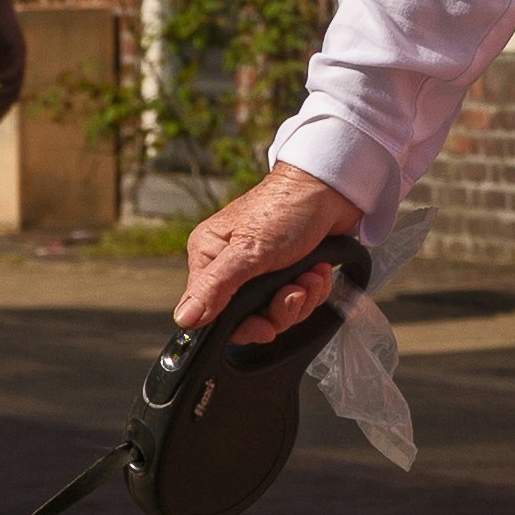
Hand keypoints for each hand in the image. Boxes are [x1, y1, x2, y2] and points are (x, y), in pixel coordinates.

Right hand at [0, 0, 25, 119]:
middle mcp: (15, 68)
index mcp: (6, 71)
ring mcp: (19, 60)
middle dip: (3, 108)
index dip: (0, 111)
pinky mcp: (20, 50)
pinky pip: (16, 70)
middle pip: (13, 95)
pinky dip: (5, 78)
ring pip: (15, 85)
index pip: (7, 97)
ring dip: (0, 94)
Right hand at [177, 164, 367, 343]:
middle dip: (280, 311)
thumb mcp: (248, 251)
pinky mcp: (286, 272)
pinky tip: (317, 272)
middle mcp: (231, 266)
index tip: (265, 326)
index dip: (243, 326)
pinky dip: (313, 290)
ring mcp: (260, 271)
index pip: (212, 313)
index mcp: (209, 257)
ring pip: (277, 312)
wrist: (331, 188)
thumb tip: (184, 319)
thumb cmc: (285, 207)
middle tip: (294, 291)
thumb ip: (215, 287)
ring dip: (301, 299)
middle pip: (249, 318)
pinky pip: (298, 301)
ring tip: (310, 276)